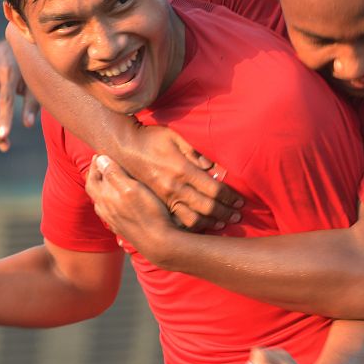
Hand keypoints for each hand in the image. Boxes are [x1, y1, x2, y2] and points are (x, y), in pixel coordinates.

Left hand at [86, 155, 180, 260]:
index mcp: (105, 198)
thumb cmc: (148, 213)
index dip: (95, 165)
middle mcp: (105, 210)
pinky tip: (118, 203)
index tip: (100, 154)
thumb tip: (100, 158)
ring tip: (109, 181)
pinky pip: (110, 214)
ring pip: (101, 203)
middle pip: (94, 190)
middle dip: (96, 176)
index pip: (92, 178)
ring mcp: (113, 221)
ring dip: (103, 190)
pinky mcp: (122, 228)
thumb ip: (114, 173)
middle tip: (103, 165)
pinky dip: (110, 203)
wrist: (159, 243)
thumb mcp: (131, 188)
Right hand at [125, 125, 242, 231]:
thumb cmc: (151, 138)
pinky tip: (200, 226)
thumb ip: (196, 153)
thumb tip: (215, 168)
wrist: (122, 147)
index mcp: (182, 169)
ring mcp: (164, 198)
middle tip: (238, 217)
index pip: (213, 189)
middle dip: (225, 213)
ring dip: (210, 223)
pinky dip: (191, 227)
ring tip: (222, 224)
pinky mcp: (157, 203)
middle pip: (206, 207)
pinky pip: (177, 221)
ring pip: (192, 219)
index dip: (230, 197)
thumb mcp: (175, 137)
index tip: (240, 202)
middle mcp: (174, 187)